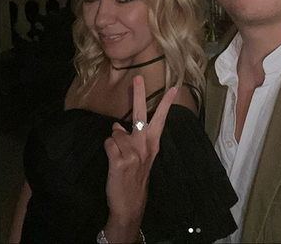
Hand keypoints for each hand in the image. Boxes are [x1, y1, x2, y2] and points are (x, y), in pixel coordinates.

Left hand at [103, 76, 177, 241]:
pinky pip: (108, 143)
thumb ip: (132, 140)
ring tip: (119, 156)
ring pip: (116, 132)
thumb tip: (117, 125)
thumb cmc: (136, 178)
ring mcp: (133, 152)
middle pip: (140, 114)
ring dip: (114, 141)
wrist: (130, 204)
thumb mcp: (141, 158)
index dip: (166, 103)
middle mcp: (145, 144)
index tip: (174, 88)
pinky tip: (113, 161)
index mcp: (154, 143)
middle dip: (139, 94)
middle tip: (137, 77)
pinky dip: (107, 149)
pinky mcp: (120, 160)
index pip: (161, 119)